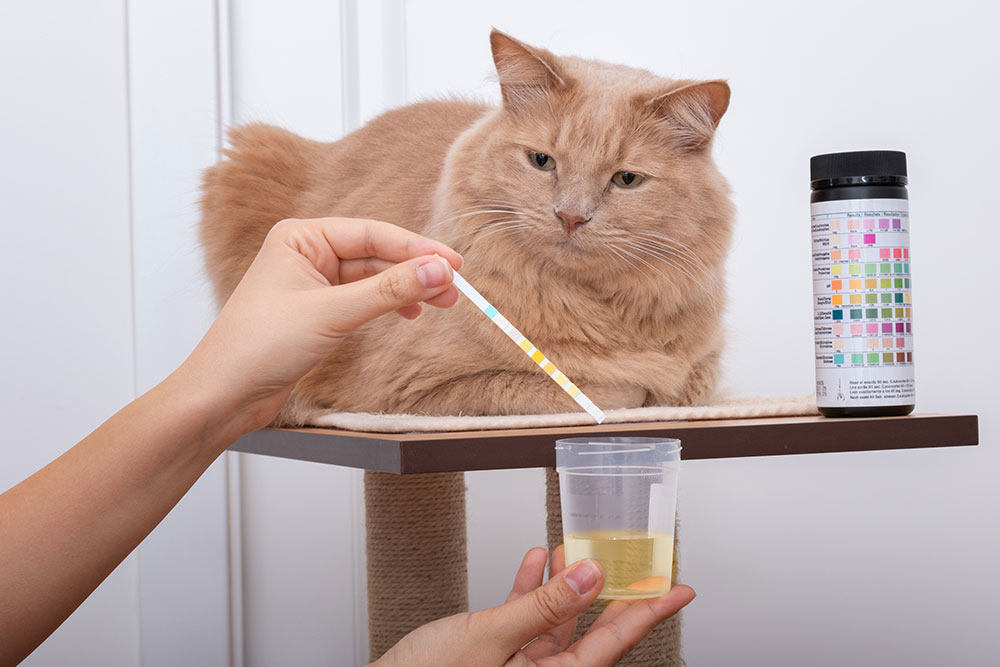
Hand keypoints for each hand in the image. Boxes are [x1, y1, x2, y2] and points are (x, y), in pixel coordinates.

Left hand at [179, 217, 462, 431]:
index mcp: (301, 237)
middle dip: (415, 270)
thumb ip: (389, 290)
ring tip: (441, 303)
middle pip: (375, 254)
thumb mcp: (333, 314)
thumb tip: (438, 270)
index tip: (452, 263)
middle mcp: (306, 254)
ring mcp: (312, 284)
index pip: (371, 233)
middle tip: (454, 288)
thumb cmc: (259, 346)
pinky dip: (388, 305)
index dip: (415, 248)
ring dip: (406, 289)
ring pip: (372, 278)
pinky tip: (410, 314)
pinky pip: (362, 299)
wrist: (223, 394)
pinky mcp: (317, 312)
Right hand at [374, 546, 695, 666]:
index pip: (614, 641)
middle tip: (636, 560)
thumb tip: (591, 576)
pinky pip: (524, 619)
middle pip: (590, 629)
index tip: (679, 589)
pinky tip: (534, 560)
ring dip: (564, 580)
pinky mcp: (495, 655)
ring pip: (556, 619)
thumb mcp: (491, 637)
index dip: (650, 611)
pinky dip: (529, 588)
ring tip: (577, 545)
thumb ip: (544, 607)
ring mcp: (519, 666)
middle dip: (609, 589)